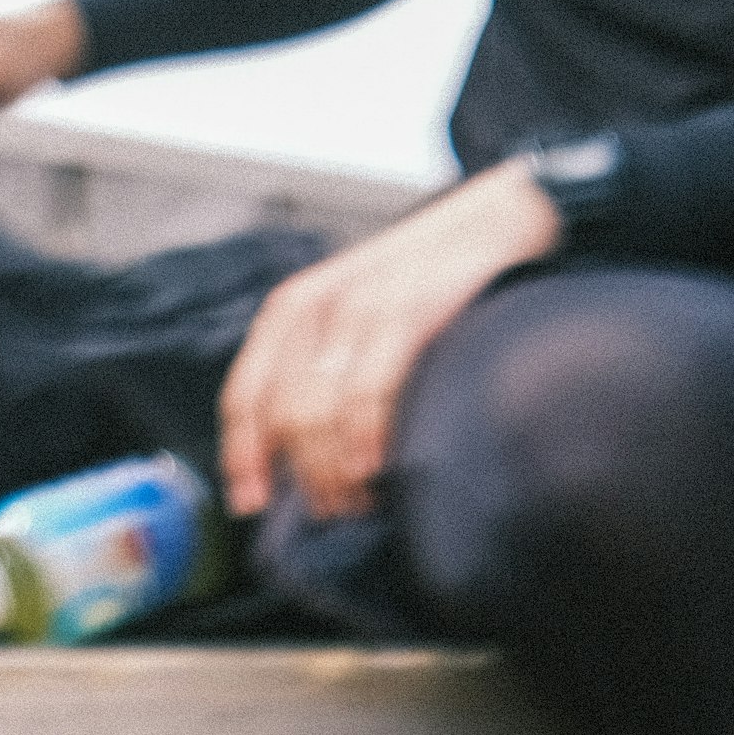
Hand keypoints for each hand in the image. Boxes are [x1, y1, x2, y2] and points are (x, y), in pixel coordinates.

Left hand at [220, 159, 563, 518]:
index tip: (252, 503)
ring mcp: (360, 305)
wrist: (490, 226)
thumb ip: (319, 373)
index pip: (245, 396)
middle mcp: (314, 305)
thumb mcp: (352, 322)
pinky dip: (365, 439)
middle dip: (305, 475)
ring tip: (358, 498)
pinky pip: (368, 392)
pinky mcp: (407, 310)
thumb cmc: (420, 289)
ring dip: (334, 469)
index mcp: (289, 311)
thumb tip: (296, 461)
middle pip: (284, 415)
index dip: (242, 456)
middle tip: (332, 509)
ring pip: (319, 411)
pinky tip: (376, 467)